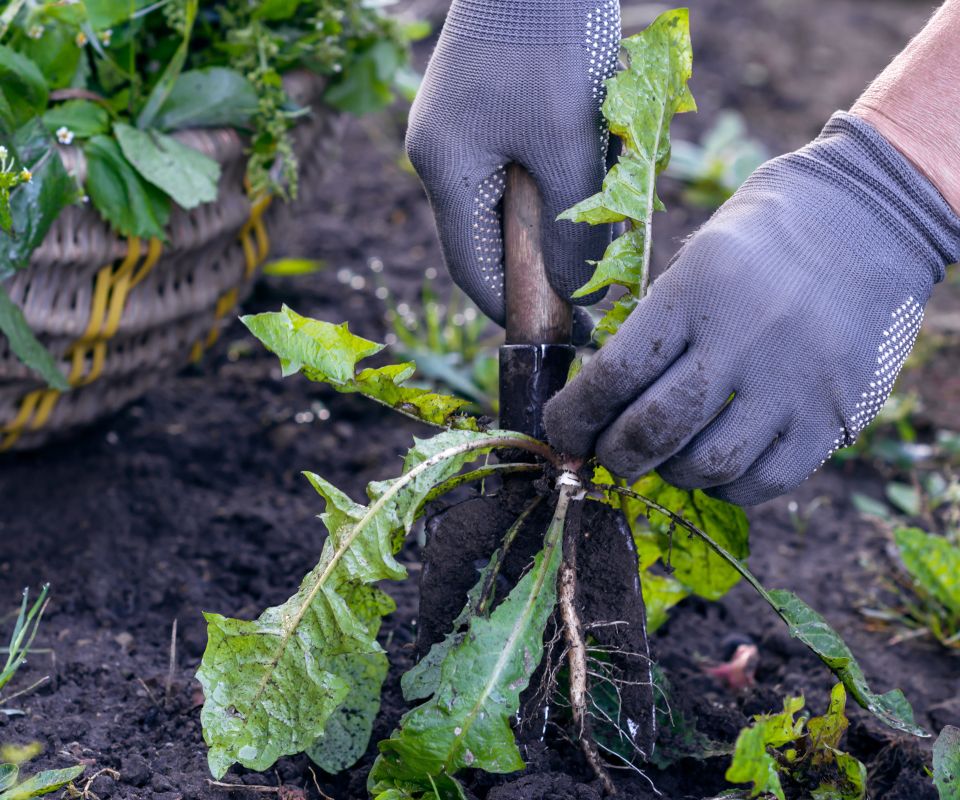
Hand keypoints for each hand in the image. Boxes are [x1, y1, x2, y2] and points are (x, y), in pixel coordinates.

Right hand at [405, 0, 620, 327]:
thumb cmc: (552, 41)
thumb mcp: (569, 144)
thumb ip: (571, 227)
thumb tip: (574, 294)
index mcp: (446, 170)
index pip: (474, 270)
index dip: (515, 308)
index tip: (561, 330)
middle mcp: (441, 156)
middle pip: (489, 240)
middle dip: (539, 263)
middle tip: (592, 280)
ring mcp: (457, 131)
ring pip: (505, 205)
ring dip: (550, 219)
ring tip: (598, 219)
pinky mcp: (480, 110)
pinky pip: (514, 167)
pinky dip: (550, 181)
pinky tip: (585, 170)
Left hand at [544, 113, 959, 504]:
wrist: (873, 217)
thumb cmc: (764, 236)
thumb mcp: (697, 256)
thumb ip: (656, 327)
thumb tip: (602, 402)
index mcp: (697, 289)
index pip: (614, 374)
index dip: (575, 416)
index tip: (562, 429)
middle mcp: (746, 337)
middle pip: (654, 429)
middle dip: (614, 454)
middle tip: (606, 453)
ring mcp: (795, 381)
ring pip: (708, 465)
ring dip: (669, 472)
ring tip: (664, 456)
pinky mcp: (835, 414)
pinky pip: (765, 480)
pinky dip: (726, 486)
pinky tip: (716, 465)